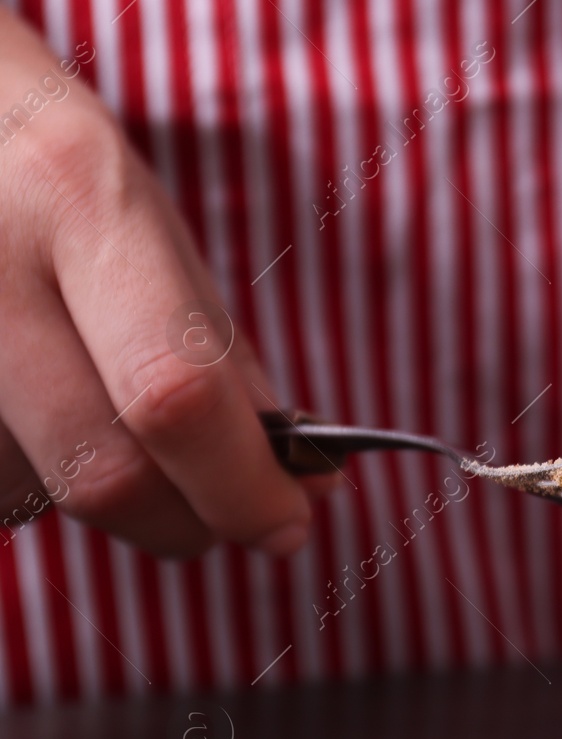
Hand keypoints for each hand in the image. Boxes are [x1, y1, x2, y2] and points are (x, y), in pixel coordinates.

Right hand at [0, 10, 311, 556]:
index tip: (288, 521)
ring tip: (113, 424)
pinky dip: (35, 478)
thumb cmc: (53, 170)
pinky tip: (42, 417)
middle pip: (100, 470)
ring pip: (33, 491)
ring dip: (106, 499)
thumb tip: (304, 485)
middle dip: (186, 520)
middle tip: (229, 514)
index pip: (174, 393)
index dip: (241, 484)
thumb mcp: (151, 226)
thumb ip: (224, 358)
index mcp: (79, 199)